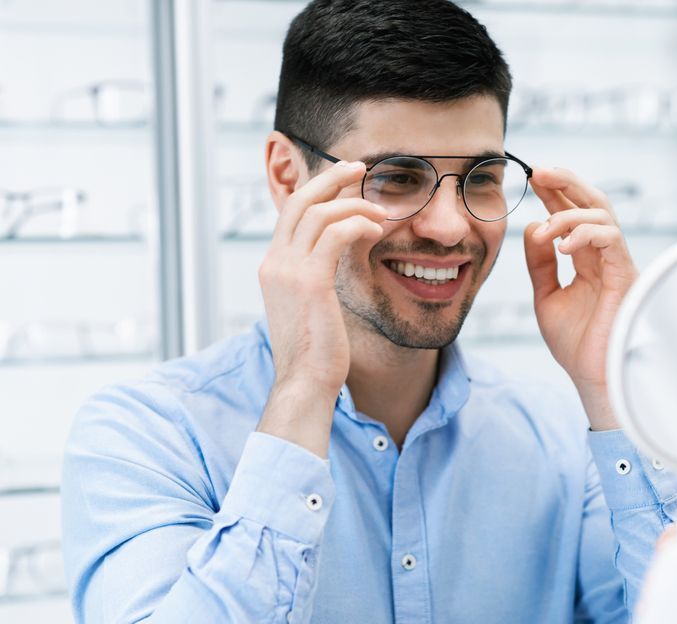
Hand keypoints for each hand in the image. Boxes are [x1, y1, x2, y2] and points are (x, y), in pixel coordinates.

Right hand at [256, 161, 388, 456]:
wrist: (304, 382)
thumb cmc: (315, 350)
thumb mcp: (309, 305)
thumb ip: (313, 276)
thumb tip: (333, 258)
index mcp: (272, 266)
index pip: (293, 212)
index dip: (319, 189)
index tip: (346, 180)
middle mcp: (274, 262)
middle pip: (300, 200)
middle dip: (332, 178)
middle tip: (361, 167)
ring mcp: (288, 271)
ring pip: (320, 213)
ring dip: (355, 205)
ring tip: (382, 211)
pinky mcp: (309, 282)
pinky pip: (335, 235)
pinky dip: (358, 225)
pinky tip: (377, 231)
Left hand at [524, 167, 637, 430]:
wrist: (593, 377)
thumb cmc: (577, 344)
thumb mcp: (546, 297)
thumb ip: (539, 264)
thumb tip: (533, 226)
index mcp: (586, 258)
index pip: (572, 214)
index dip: (554, 192)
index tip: (530, 177)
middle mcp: (604, 255)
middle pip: (592, 202)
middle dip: (566, 182)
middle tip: (539, 171)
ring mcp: (617, 262)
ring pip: (602, 213)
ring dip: (568, 214)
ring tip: (546, 231)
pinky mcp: (625, 274)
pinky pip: (610, 237)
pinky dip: (584, 233)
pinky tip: (561, 246)